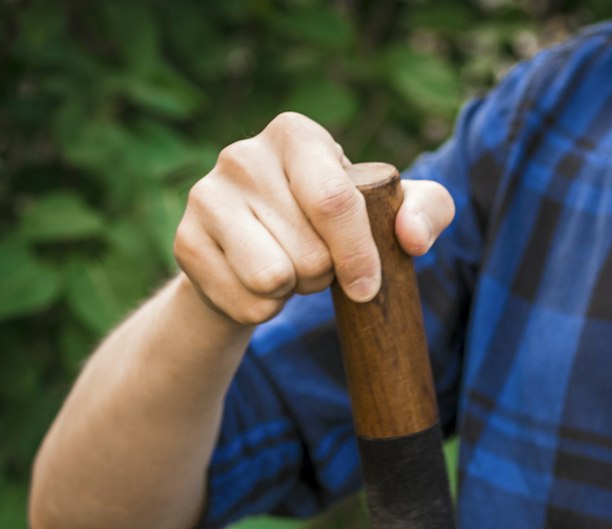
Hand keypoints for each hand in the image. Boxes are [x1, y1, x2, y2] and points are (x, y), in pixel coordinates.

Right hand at [174, 113, 455, 327]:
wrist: (259, 258)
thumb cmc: (332, 229)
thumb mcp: (388, 214)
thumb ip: (427, 211)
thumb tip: (411, 238)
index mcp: (296, 135)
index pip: (333, 201)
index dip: (357, 255)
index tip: (368, 289)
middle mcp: (242, 154)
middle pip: (308, 253)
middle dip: (322, 275)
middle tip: (314, 261)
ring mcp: (206, 196)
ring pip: (273, 279)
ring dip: (292, 292)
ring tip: (287, 269)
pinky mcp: (185, 242)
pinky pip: (246, 304)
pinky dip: (262, 310)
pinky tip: (257, 285)